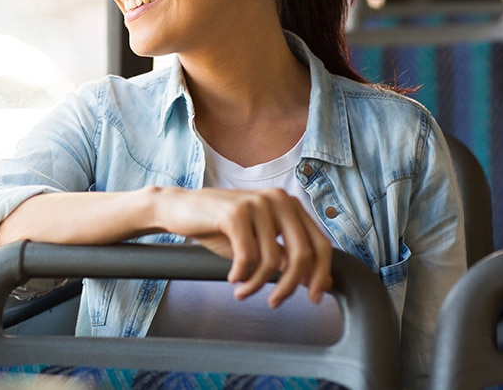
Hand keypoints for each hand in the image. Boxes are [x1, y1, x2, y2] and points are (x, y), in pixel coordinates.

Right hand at [157, 187, 332, 307]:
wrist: (180, 209)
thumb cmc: (219, 226)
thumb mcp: (259, 242)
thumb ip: (286, 255)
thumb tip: (316, 282)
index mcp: (289, 204)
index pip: (321, 243)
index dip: (322, 274)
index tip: (315, 297)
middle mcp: (278, 199)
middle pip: (303, 254)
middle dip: (291, 286)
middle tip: (275, 302)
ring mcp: (257, 203)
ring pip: (273, 260)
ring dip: (257, 284)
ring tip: (244, 290)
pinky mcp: (236, 213)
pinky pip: (248, 258)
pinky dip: (241, 275)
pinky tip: (232, 278)